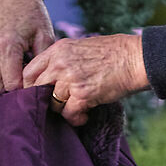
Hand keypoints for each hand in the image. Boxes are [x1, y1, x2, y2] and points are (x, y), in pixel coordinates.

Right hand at [0, 0, 55, 94]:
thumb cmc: (32, 16)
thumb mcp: (45, 37)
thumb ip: (42, 64)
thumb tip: (42, 88)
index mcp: (6, 46)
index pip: (12, 86)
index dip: (25, 92)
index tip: (37, 90)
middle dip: (12, 94)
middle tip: (28, 87)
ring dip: (4, 86)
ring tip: (20, 76)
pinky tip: (11, 69)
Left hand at [23, 32, 148, 125]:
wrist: (136, 58)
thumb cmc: (114, 53)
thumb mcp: (82, 47)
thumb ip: (64, 59)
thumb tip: (52, 77)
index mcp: (58, 49)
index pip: (29, 71)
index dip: (30, 86)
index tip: (38, 94)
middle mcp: (60, 63)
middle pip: (36, 88)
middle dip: (44, 100)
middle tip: (56, 106)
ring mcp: (71, 79)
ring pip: (52, 104)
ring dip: (63, 111)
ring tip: (76, 111)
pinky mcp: (83, 95)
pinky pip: (69, 114)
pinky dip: (76, 119)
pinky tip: (85, 116)